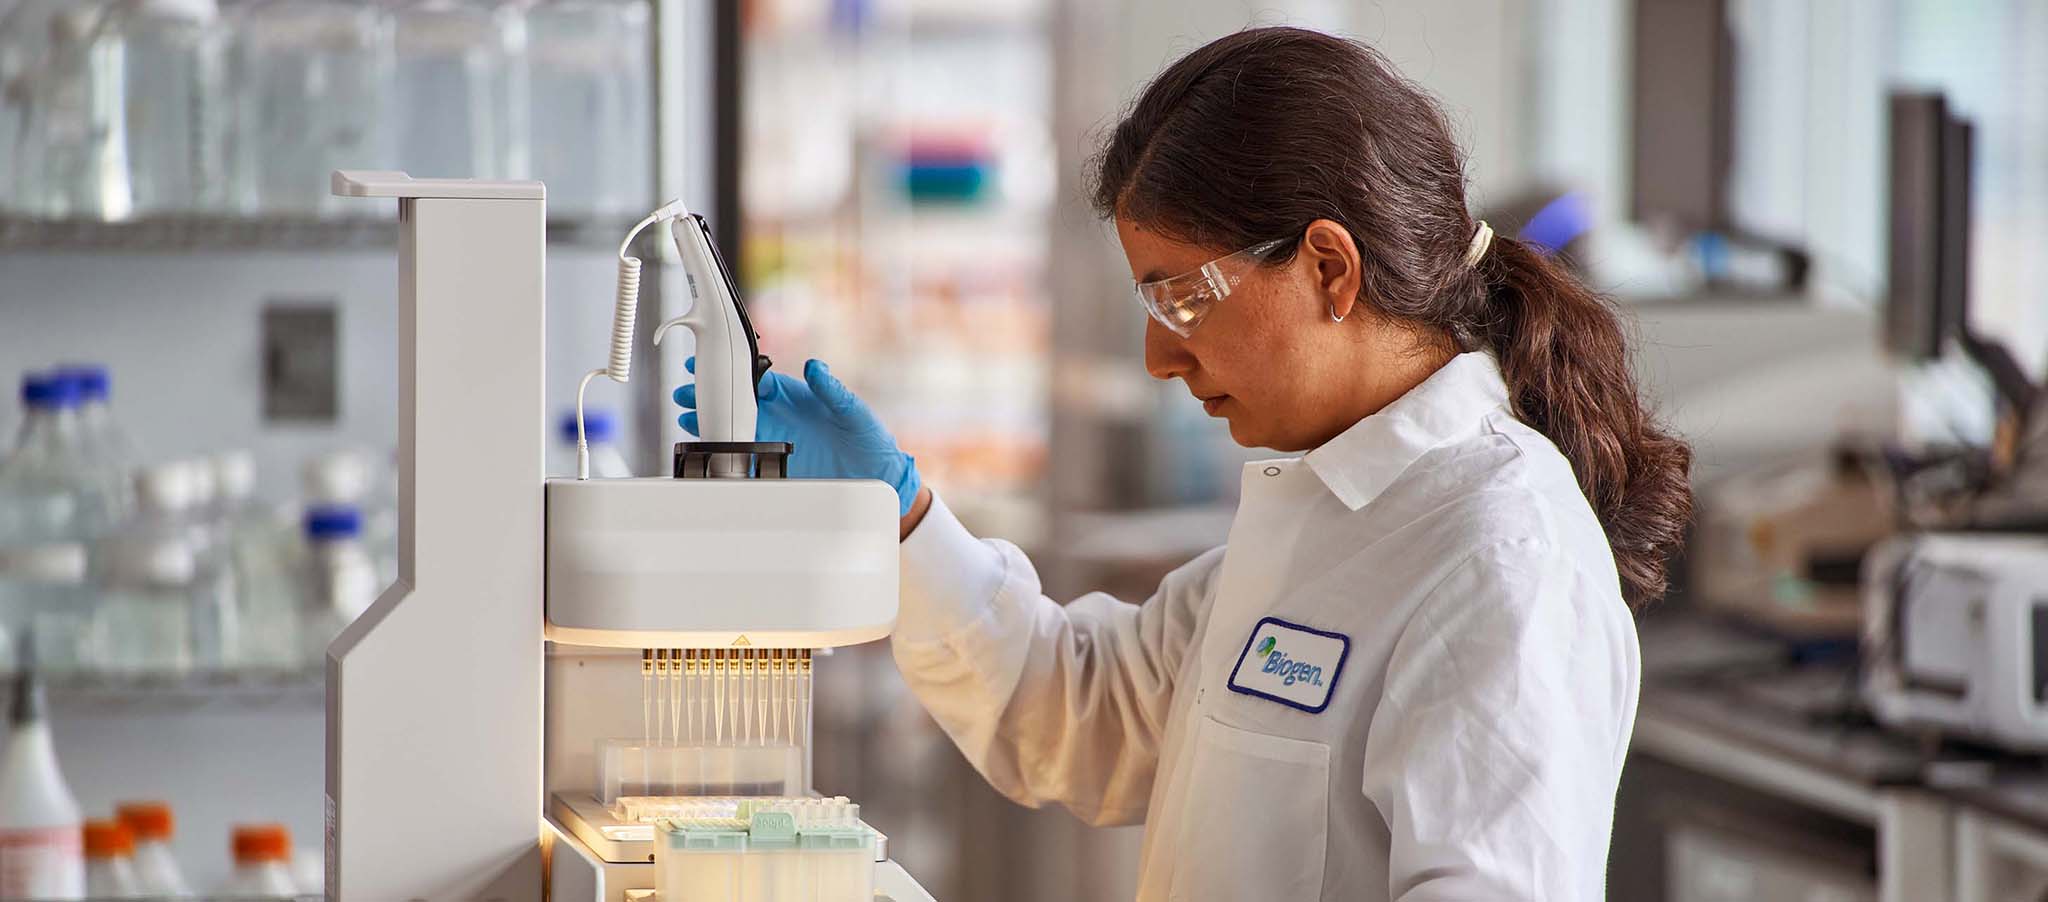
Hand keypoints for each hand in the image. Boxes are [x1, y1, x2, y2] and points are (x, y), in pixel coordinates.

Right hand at [675, 357, 922, 516]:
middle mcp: (782, 416)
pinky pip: (745, 456)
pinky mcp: (777, 465)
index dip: (733, 370)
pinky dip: (723, 450)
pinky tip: (704, 446)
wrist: (879, 478)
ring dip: (709, 419)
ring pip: (735, 426)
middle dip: (710, 393)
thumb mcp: (854, 411)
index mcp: (798, 396)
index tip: (710, 361)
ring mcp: (776, 440)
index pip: (758, 378)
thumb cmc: (871, 439)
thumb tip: (815, 367)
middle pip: (738, 401)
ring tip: (684, 414)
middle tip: (685, 390)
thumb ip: (833, 390)